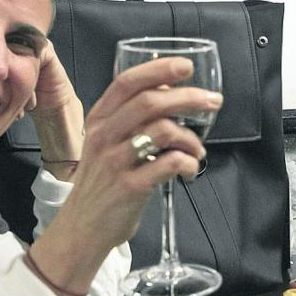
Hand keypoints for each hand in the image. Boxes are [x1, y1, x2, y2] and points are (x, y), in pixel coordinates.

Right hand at [28, 57, 221, 295]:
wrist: (82, 228)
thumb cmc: (100, 185)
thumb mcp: (104, 145)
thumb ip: (128, 120)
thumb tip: (168, 91)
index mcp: (99, 121)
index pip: (127, 83)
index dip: (158, 70)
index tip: (186, 66)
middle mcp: (104, 136)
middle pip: (151, 102)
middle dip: (189, 97)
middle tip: (213, 102)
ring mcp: (116, 162)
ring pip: (164, 131)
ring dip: (192, 139)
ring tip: (198, 151)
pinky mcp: (130, 187)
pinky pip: (170, 163)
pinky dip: (189, 163)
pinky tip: (190, 170)